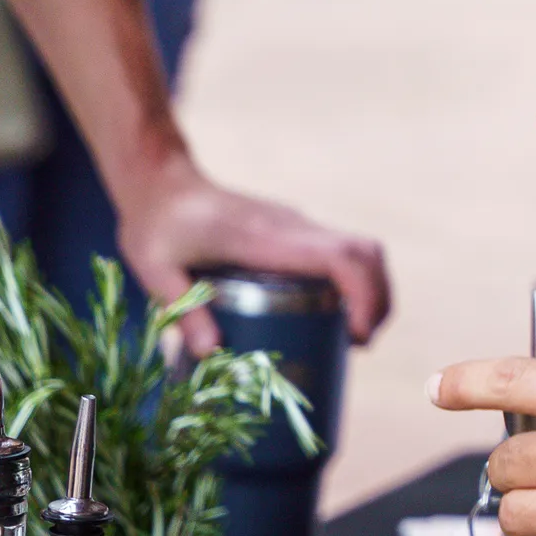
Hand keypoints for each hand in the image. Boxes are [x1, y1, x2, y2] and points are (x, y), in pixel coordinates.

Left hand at [116, 153, 391, 358]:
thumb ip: (184, 310)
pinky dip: (354, 282)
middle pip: (366, 252)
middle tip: (360, 343)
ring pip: (359, 250)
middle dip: (379, 298)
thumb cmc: (155, 224)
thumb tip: (213, 353)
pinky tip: (330, 316)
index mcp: (268, 236)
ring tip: (353, 336)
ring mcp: (297, 228)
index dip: (365, 293)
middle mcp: (293, 228)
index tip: (358, 335)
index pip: (341, 255)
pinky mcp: (293, 233)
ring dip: (371, 289)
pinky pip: (341, 253)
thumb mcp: (156, 270)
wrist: (160, 181)